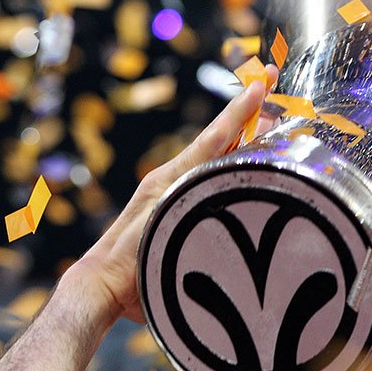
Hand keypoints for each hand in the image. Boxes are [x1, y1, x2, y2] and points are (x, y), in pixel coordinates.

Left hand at [77, 66, 278, 322]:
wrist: (101, 287)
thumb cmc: (130, 266)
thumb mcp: (163, 229)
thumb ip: (189, 206)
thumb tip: (224, 189)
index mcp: (173, 179)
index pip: (216, 137)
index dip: (240, 111)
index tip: (260, 83)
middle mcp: (174, 179)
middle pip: (219, 140)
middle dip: (247, 114)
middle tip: (270, 84)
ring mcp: (173, 192)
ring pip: (215, 158)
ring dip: (243, 139)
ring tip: (270, 122)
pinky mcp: (173, 208)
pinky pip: (208, 178)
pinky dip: (230, 165)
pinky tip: (244, 168)